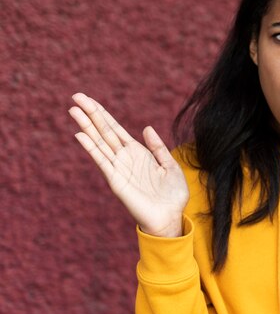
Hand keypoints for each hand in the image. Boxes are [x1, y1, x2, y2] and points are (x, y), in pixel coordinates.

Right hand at [69, 93, 188, 236]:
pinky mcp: (116, 181)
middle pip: (104, 131)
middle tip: (75, 96)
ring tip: (73, 109)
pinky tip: (81, 135)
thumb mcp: (170, 165)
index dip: (103, 114)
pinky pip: (102, 161)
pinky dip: (91, 148)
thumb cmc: (171, 195)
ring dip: (86, 126)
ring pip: (99, 142)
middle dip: (91, 114)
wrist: (170, 218)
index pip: (115, 129)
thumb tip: (146, 128)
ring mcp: (118, 168)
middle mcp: (124, 158)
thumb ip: (158, 147)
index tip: (89, 99)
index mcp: (138, 153)